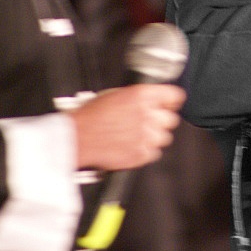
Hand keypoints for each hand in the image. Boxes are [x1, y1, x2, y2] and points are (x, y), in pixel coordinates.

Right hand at [67, 84, 184, 170]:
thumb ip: (140, 98)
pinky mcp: (141, 154)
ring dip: (153, 137)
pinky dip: (144, 151)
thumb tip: (154, 100)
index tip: (169, 105)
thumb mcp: (116, 95)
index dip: (171, 101)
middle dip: (160, 121)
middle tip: (146, 123)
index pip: (175, 96)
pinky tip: (130, 146)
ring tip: (134, 136)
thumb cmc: (90, 117)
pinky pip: (154, 153)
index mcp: (142, 96)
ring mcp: (146, 136)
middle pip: (171, 119)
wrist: (75, 138)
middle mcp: (148, 115)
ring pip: (164, 137)